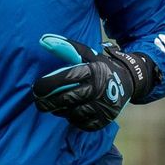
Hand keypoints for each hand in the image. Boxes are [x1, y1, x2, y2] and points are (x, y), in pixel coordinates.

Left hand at [31, 34, 156, 130]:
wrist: (128, 81)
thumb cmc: (99, 66)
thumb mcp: (86, 54)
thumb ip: (65, 48)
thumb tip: (43, 40)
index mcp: (93, 70)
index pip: (65, 79)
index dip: (47, 85)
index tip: (36, 88)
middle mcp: (99, 88)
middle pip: (66, 99)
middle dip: (47, 103)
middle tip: (39, 103)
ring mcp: (102, 106)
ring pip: (72, 113)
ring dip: (60, 111)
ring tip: (55, 107)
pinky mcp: (104, 119)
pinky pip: (82, 124)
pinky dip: (73, 120)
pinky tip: (70, 113)